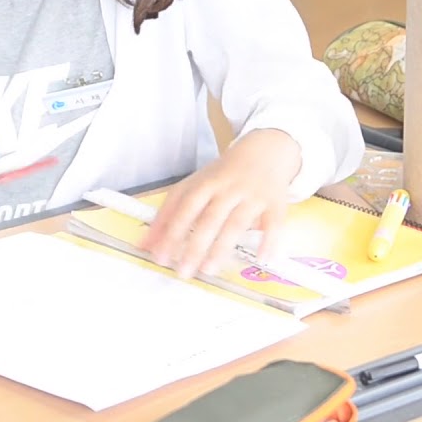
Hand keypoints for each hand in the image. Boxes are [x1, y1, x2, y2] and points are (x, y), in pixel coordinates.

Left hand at [142, 129, 300, 278]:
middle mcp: (229, 188)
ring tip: (208, 269)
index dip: (172, 232)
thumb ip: (169, 213)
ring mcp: (253, 195)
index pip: (186, 208)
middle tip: (183, 270)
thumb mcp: (193, 186)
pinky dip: (268, 241)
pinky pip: (274, 223)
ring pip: (236, 223)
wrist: (265, 151)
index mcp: (206, 183)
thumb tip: (145, 244)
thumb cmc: (223, 174)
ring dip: (222, 248)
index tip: (161, 255)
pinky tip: (261, 259)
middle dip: (195, 246)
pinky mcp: (276, 203)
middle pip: (209, 218)